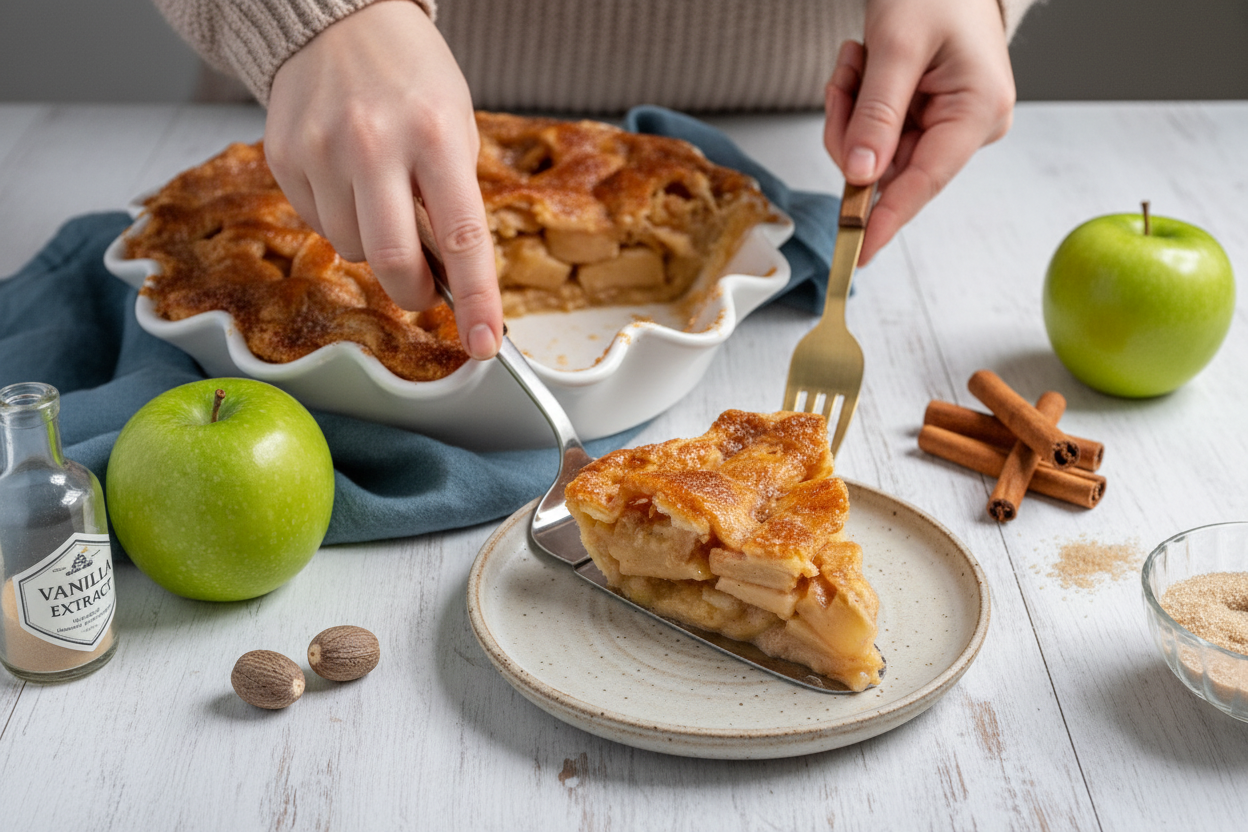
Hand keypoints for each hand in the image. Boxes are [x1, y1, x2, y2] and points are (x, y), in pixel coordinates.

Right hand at [266, 0, 502, 359]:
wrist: (338, 19)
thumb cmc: (410, 78)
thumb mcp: (456, 125)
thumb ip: (453, 199)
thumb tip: (448, 279)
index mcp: (436, 135)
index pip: (463, 239)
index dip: (475, 300)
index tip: (485, 343)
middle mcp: (374, 144)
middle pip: (392, 262)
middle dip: (414, 293)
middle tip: (424, 292)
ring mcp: (322, 151)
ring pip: (352, 249)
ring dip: (374, 245)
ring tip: (381, 195)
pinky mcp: (283, 157)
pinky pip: (319, 225)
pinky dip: (341, 220)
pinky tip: (348, 179)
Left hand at [824, 0, 1015, 264]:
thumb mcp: (897, 46)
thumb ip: (876, 114)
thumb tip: (860, 176)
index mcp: (977, 113)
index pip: (923, 182)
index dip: (885, 219)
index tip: (857, 252)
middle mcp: (969, 126)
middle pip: (888, 167)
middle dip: (851, 130)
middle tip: (845, 78)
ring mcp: (948, 124)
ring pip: (874, 151)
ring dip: (850, 109)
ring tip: (858, 59)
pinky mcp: (928, 117)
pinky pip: (876, 132)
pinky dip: (856, 102)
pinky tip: (862, 64)